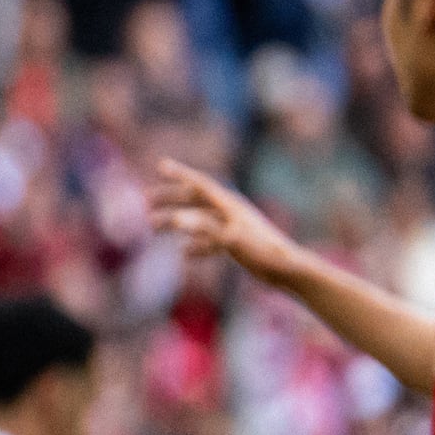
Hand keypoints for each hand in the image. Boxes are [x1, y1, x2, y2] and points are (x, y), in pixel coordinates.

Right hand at [148, 159, 299, 289]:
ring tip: (153, 228)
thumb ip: (203, 228)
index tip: (161, 165)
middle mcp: (231, 211)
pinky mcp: (237, 243)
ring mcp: (234, 227)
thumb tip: (176, 220)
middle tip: (147, 202)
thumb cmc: (263, 252)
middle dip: (170, 199)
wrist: (288, 270)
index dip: (180, 174)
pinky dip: (194, 243)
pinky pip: (209, 239)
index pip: (200, 184)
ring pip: (198, 220)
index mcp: (230, 205)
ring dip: (176, 222)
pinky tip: (184, 253)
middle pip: (195, 200)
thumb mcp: (231, 239)